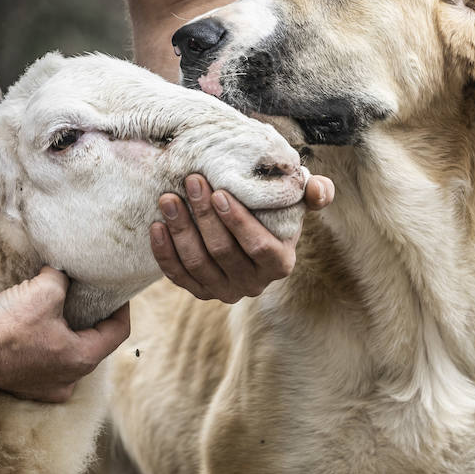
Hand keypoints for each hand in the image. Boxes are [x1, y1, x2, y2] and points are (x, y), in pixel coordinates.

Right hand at [0, 267, 130, 402]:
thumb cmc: (9, 323)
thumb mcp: (46, 290)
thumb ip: (64, 280)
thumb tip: (62, 275)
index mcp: (82, 359)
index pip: (117, 332)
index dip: (121, 308)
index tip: (117, 293)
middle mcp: (68, 380)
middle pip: (93, 345)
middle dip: (91, 321)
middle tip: (86, 298)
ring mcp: (46, 389)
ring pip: (69, 357)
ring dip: (68, 335)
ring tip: (59, 312)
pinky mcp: (24, 388)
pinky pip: (46, 365)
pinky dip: (47, 348)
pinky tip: (35, 330)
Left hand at [150, 173, 333, 302]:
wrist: (246, 231)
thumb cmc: (272, 212)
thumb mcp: (295, 202)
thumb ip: (314, 192)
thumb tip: (317, 189)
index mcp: (279, 263)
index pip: (258, 247)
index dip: (238, 222)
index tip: (219, 192)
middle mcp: (252, 284)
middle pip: (222, 252)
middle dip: (204, 216)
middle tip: (191, 182)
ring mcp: (223, 291)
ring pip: (197, 264)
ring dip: (180, 230)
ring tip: (169, 199)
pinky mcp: (198, 291)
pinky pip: (177, 276)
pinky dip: (164, 252)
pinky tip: (157, 226)